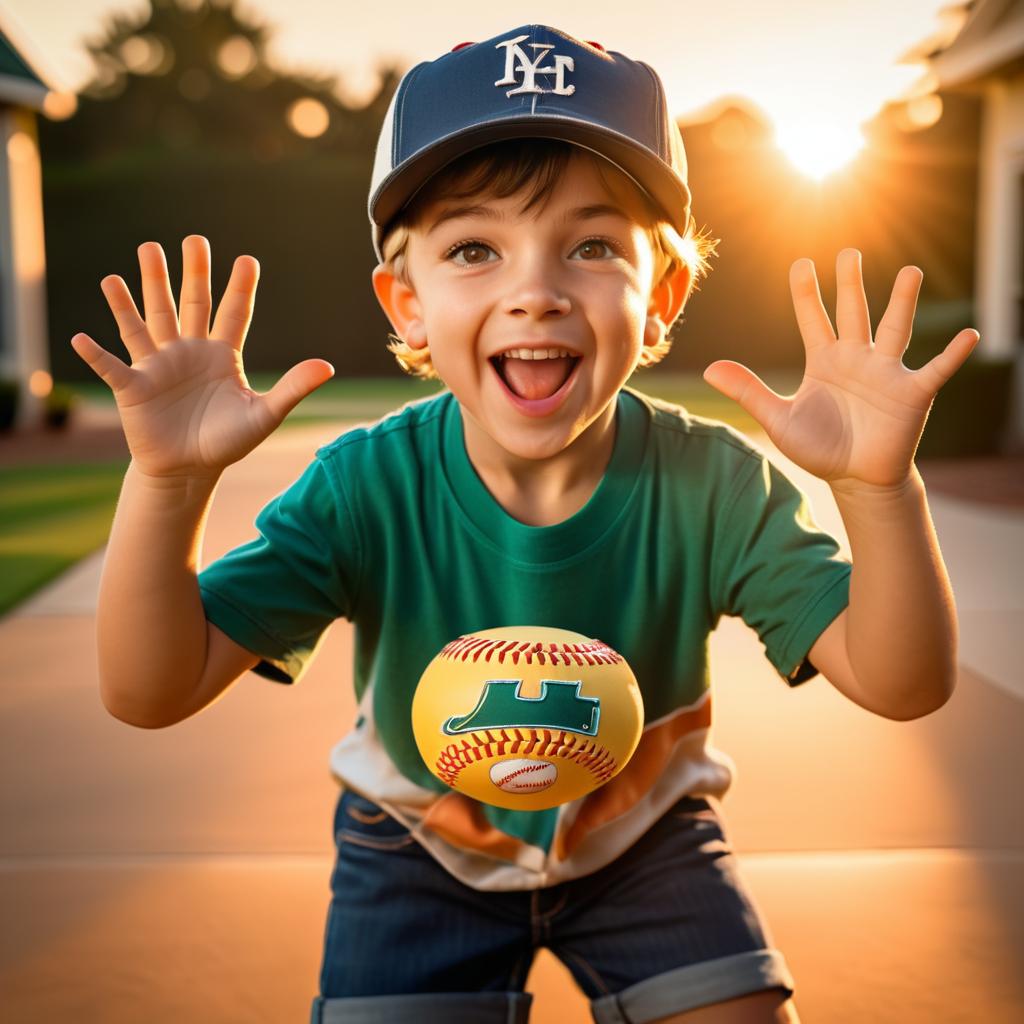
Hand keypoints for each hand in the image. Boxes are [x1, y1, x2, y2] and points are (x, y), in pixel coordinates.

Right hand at [71, 235, 333, 479]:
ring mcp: (159, 365)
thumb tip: (328, 366)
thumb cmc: (226, 442)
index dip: (241, 288)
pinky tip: (80, 338)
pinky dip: (96, 355)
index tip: (248, 260)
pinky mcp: (133, 387)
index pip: (234, 314)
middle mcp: (189, 350)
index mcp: (221, 355)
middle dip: (191, 272)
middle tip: (193, 239)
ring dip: (142, 291)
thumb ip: (292, 388)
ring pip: (150, 320)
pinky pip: (112, 367)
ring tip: (143, 254)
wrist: (189, 470)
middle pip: (190, 303)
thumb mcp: (264, 415)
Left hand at [702, 248, 979, 490]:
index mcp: (824, 361)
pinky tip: (969, 335)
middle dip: (851, 283)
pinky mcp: (912, 394)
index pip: (813, 318)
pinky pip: (936, 370)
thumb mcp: (778, 419)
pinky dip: (952, 354)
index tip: (800, 263)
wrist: (855, 480)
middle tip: (849, 251)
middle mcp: (857, 358)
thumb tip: (707, 368)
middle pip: (853, 312)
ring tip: (910, 272)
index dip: (806, 293)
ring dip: (903, 302)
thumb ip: (748, 391)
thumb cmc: (820, 448)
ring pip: (896, 329)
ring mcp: (886, 373)